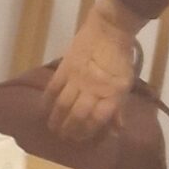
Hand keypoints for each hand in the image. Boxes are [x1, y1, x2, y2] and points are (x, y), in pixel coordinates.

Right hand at [44, 0, 140, 142]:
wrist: (110, 29)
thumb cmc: (120, 59)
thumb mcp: (124, 85)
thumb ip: (118, 108)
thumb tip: (115, 130)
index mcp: (113, 93)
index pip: (98, 119)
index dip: (88, 132)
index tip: (81, 139)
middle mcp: (94, 89)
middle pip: (78, 115)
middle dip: (70, 129)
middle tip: (64, 137)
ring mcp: (78, 79)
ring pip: (64, 105)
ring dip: (56, 119)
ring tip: (52, 128)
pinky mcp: (65, 68)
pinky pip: (53, 88)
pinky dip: (47, 101)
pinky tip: (43, 109)